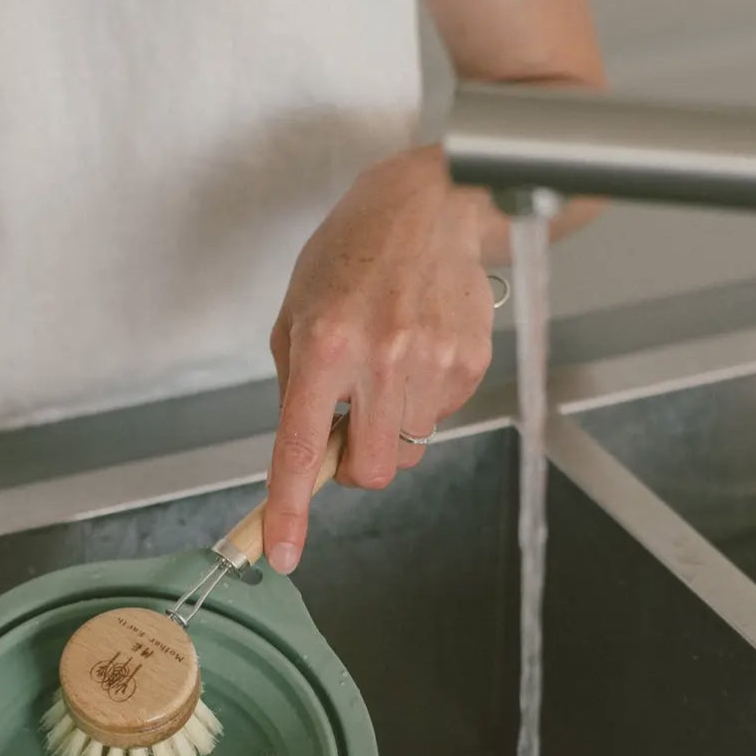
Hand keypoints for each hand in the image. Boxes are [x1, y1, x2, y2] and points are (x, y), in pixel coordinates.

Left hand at [264, 145, 497, 573]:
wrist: (432, 203)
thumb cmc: (354, 253)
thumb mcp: (298, 310)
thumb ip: (297, 385)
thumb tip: (310, 451)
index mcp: (324, 345)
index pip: (301, 448)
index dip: (290, 509)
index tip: (284, 553)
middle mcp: (380, 358)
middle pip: (372, 470)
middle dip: (357, 463)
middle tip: (351, 423)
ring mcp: (432, 362)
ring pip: (409, 449)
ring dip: (392, 426)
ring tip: (391, 363)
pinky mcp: (470, 362)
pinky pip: (440, 418)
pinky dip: (423, 400)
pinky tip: (420, 349)